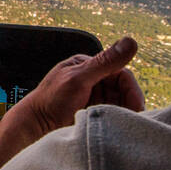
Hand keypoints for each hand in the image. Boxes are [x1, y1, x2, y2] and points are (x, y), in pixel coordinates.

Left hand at [1, 36, 145, 147]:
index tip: (136, 106)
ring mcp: (92, 98)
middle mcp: (92, 80)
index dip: (131, 89)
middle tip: (132, 119)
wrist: (34, 127)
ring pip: (119, 104)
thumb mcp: (79, 79)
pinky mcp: (91, 114)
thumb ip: (104, 62)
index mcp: (88, 66)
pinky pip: (111, 116)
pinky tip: (115, 129)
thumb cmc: (50, 100)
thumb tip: (130, 41)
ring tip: (122, 125)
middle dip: (129, 103)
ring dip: (122, 114)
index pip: (121, 73)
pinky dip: (115, 121)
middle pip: (122, 90)